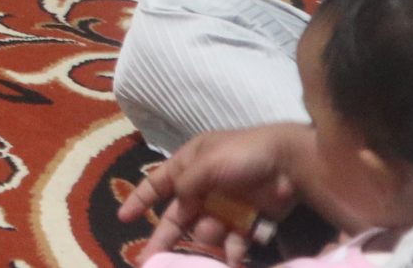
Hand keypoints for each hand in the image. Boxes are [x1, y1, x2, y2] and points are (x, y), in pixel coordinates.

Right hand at [118, 124, 309, 265]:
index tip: (123, 219)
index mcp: (189, 166)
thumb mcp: (207, 162)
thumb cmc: (243, 154)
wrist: (289, 163)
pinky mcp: (246, 222)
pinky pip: (232, 243)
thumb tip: (176, 203)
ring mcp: (225, 206)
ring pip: (204, 232)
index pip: (157, 184)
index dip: (139, 200)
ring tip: (217, 230)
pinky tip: (234, 258)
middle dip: (164, 238)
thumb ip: (185, 184)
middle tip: (149, 261)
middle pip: (177, 217)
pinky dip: (232, 252)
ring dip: (206, 237)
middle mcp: (204, 188)